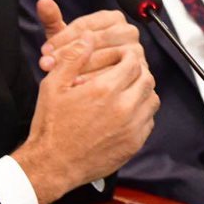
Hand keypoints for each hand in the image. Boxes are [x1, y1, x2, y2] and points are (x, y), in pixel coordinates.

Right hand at [13, 36, 158, 203]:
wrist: (53, 165)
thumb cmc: (51, 126)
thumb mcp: (53, 85)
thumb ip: (73, 57)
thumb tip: (88, 37)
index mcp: (104, 90)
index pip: (132, 62)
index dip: (127, 56)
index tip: (121, 57)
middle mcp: (123, 108)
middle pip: (146, 79)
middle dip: (138, 71)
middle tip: (126, 71)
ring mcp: (132, 128)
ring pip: (152, 100)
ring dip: (142, 91)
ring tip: (127, 90)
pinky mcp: (134, 144)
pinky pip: (149, 121)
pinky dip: (142, 112)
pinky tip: (127, 112)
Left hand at [36, 0, 140, 82]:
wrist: (101, 86)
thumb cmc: (80, 57)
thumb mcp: (66, 39)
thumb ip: (52, 19)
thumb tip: (43, 2)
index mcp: (113, 18)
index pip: (85, 25)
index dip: (62, 38)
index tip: (44, 50)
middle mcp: (129, 32)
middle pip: (96, 40)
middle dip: (69, 54)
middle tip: (47, 65)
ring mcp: (137, 52)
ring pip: (106, 58)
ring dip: (80, 68)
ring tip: (58, 76)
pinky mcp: (139, 72)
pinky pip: (115, 75)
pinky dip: (94, 80)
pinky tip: (76, 86)